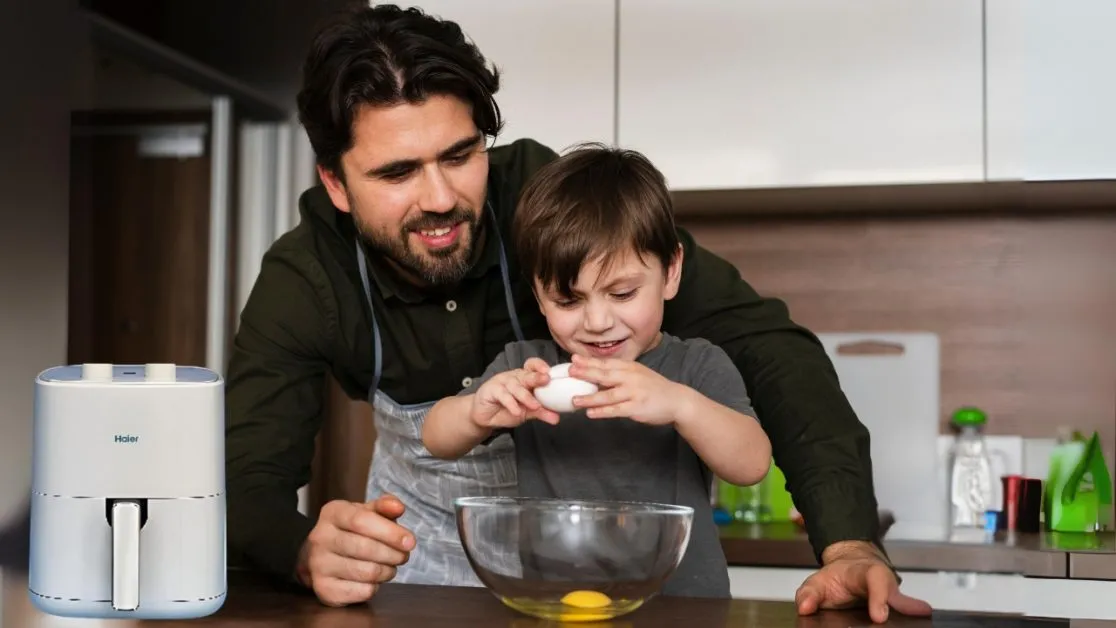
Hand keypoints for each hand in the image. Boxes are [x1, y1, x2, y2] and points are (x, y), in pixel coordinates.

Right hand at [297, 494, 414, 605]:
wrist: (321, 556)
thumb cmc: (351, 530)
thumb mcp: (366, 513)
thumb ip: (385, 506)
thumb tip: (398, 507)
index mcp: (332, 513)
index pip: (362, 521)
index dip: (390, 532)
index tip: (410, 542)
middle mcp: (320, 537)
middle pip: (366, 548)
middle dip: (393, 554)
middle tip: (403, 556)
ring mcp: (318, 565)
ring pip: (367, 572)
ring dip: (387, 571)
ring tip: (390, 566)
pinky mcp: (324, 589)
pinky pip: (362, 591)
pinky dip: (376, 586)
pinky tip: (373, 579)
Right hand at [471, 357, 559, 427]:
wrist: (485, 417)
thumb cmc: (507, 409)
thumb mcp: (527, 412)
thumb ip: (541, 412)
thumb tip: (556, 418)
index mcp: (525, 378)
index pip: (533, 366)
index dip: (540, 366)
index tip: (549, 372)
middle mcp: (514, 377)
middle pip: (526, 374)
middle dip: (537, 377)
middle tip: (546, 380)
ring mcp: (502, 381)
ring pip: (515, 386)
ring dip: (526, 396)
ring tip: (535, 406)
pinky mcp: (491, 389)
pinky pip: (503, 395)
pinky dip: (511, 404)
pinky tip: (516, 411)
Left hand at [568, 354, 684, 424]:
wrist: (676, 400)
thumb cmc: (653, 388)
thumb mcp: (638, 374)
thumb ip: (620, 373)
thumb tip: (595, 373)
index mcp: (630, 367)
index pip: (606, 363)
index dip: (589, 361)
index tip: (573, 359)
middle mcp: (631, 378)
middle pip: (605, 375)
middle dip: (586, 373)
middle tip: (570, 372)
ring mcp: (634, 393)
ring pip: (608, 395)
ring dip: (590, 398)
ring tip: (574, 400)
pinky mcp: (637, 408)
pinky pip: (616, 410)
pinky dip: (602, 412)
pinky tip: (590, 413)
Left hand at [795, 541, 931, 622]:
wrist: (850, 569)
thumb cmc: (837, 578)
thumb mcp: (818, 582)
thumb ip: (808, 594)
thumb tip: (805, 608)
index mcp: (863, 572)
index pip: (874, 579)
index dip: (879, 597)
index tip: (879, 616)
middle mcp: (883, 582)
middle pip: (895, 592)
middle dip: (901, 605)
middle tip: (894, 621)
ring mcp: (892, 595)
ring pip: (903, 602)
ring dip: (911, 610)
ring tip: (923, 616)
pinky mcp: (895, 607)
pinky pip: (905, 612)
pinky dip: (913, 614)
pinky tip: (925, 619)